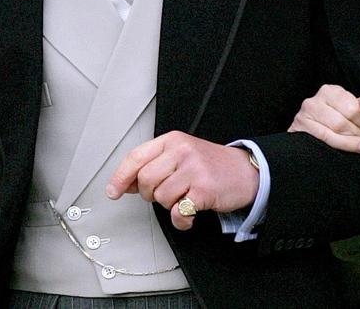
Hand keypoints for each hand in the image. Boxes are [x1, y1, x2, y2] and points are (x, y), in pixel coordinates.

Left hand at [106, 131, 258, 230]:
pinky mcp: (204, 189)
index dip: (120, 177)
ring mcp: (194, 169)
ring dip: (170, 205)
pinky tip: (189, 214)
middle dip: (151, 194)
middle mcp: (182, 151)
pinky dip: (181, 220)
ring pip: (161, 197)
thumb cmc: (211, 164)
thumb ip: (155, 164)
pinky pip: (178, 212)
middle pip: (146, 180)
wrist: (246, 171)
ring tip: (184, 197)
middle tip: (167, 193)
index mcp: (173, 140)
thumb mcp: (182, 155)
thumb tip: (126, 183)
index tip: (113, 191)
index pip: (136, 157)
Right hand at [288, 84, 359, 152]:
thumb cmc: (341, 119)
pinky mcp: (298, 130)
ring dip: (350, 142)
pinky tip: (350, 148)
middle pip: (342, 122)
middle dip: (357, 132)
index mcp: (329, 91)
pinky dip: (340, 146)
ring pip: (333, 132)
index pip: (352, 108)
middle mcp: (313, 101)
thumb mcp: (357, 107)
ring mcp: (303, 116)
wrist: (315, 135)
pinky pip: (323, 140)